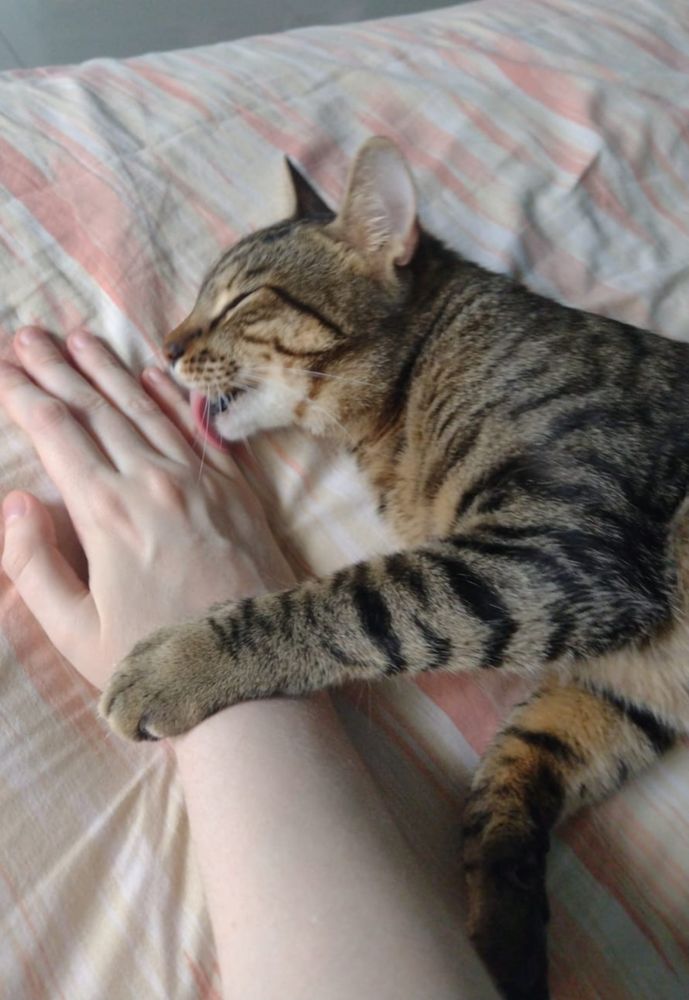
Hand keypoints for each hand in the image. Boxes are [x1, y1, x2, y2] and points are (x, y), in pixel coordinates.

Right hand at [0, 327, 295, 692]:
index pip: (54, 431)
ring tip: (78, 335)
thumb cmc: (155, 663)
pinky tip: (152, 371)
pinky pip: (198, 427)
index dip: (21, 392)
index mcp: (105, 513)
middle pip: (94, 406)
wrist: (252, 676)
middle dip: (55, 365)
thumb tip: (15, 500)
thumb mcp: (74, 632)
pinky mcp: (237, 489)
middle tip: (28, 333)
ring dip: (107, 367)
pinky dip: (170, 395)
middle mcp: (152, 481)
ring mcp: (200, 479)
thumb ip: (33, 564)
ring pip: (143, 407)